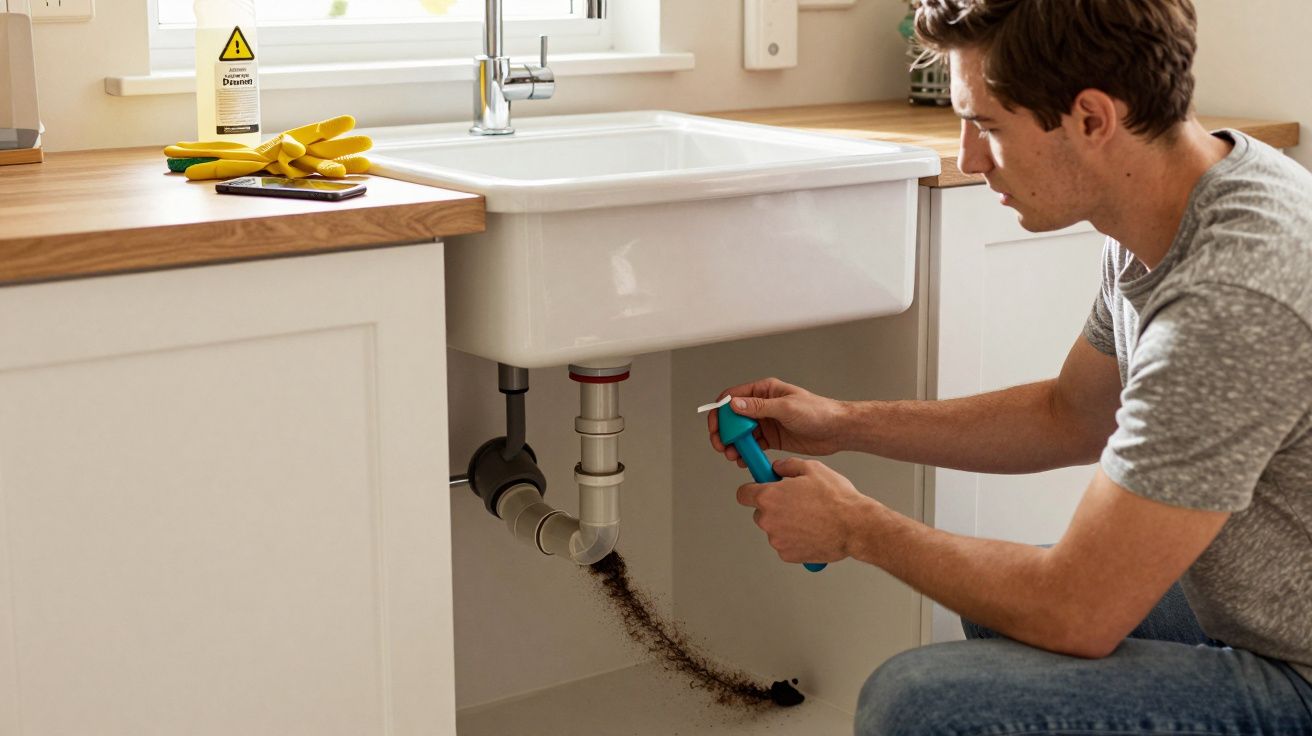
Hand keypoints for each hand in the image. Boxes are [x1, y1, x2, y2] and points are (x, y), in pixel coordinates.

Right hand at [708, 377, 846, 466]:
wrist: (837, 430)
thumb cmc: (818, 411)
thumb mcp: (787, 408)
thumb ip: (759, 407)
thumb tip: (735, 405)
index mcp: (764, 391)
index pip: (733, 398)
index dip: (720, 412)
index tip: (715, 428)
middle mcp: (762, 406)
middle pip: (733, 418)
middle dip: (724, 433)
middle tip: (721, 446)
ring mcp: (767, 423)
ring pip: (741, 434)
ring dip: (734, 445)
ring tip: (733, 456)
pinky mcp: (772, 439)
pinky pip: (753, 446)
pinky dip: (746, 453)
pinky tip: (745, 460)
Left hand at [735, 456, 876, 563]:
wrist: (855, 527)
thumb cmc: (837, 499)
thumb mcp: (812, 468)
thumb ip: (787, 466)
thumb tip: (777, 468)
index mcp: (769, 497)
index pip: (743, 494)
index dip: (751, 490)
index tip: (758, 490)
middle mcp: (768, 520)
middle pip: (759, 513)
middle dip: (773, 508)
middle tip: (795, 503)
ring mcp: (777, 540)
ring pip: (774, 529)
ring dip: (785, 524)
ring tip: (810, 517)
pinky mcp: (787, 555)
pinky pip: (785, 545)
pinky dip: (795, 540)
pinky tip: (812, 531)